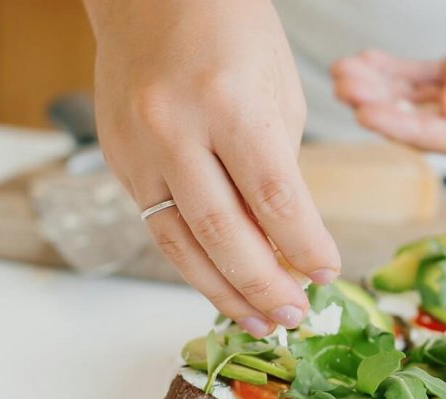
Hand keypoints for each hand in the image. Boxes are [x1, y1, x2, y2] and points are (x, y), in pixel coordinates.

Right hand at [87, 1, 338, 336]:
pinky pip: (157, 225)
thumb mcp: (279, 88)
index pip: (274, 198)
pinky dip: (193, 260)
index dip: (305, 246)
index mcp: (229, 103)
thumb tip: (286, 236)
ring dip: (224, 291)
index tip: (328, 273)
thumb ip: (280, 165)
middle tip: (295, 316)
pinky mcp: (117, 161)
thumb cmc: (230, 29)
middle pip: (224, 234)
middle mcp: (174, 129)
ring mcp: (137, 148)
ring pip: (180, 243)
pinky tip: (222, 283)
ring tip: (260, 321)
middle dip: (265, 285)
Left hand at [334, 0, 445, 152]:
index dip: (406, 127)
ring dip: (380, 89)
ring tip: (342, 73)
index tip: (367, 113)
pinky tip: (365, 63)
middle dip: (382, 105)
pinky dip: (394, 72)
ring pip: (419, 102)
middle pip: (426, 122)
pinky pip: (424, 79)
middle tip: (343, 85)